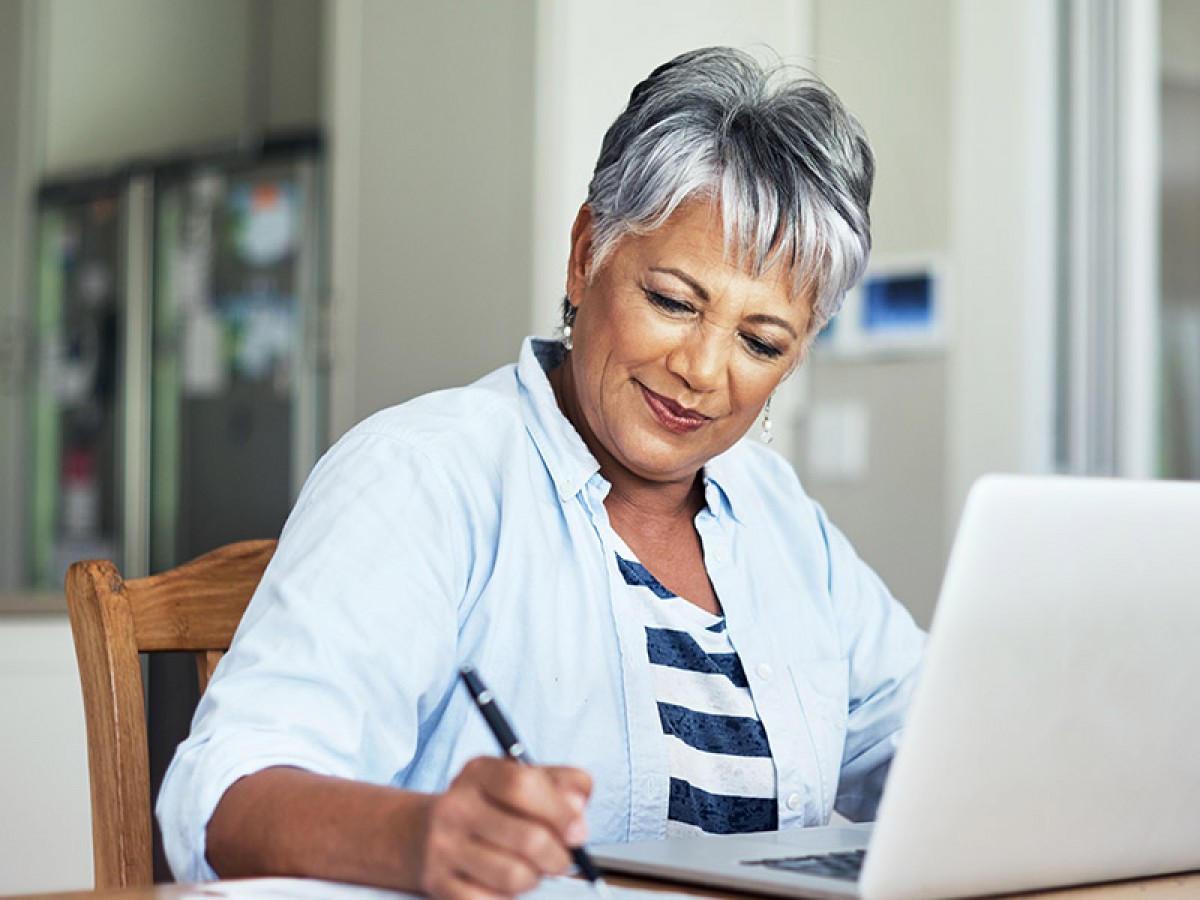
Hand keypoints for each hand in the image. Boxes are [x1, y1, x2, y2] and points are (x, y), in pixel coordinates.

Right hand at [418, 757, 592, 898]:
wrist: (414, 832)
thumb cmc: (483, 805)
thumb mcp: (515, 778)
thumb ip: (558, 782)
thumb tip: (579, 806)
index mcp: (479, 772)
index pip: (523, 785)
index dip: (560, 811)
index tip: (578, 831)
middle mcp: (456, 806)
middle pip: (528, 838)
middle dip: (559, 856)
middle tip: (562, 858)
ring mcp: (443, 846)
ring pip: (514, 876)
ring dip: (535, 878)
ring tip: (531, 869)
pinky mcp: (438, 883)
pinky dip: (509, 897)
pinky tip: (503, 883)